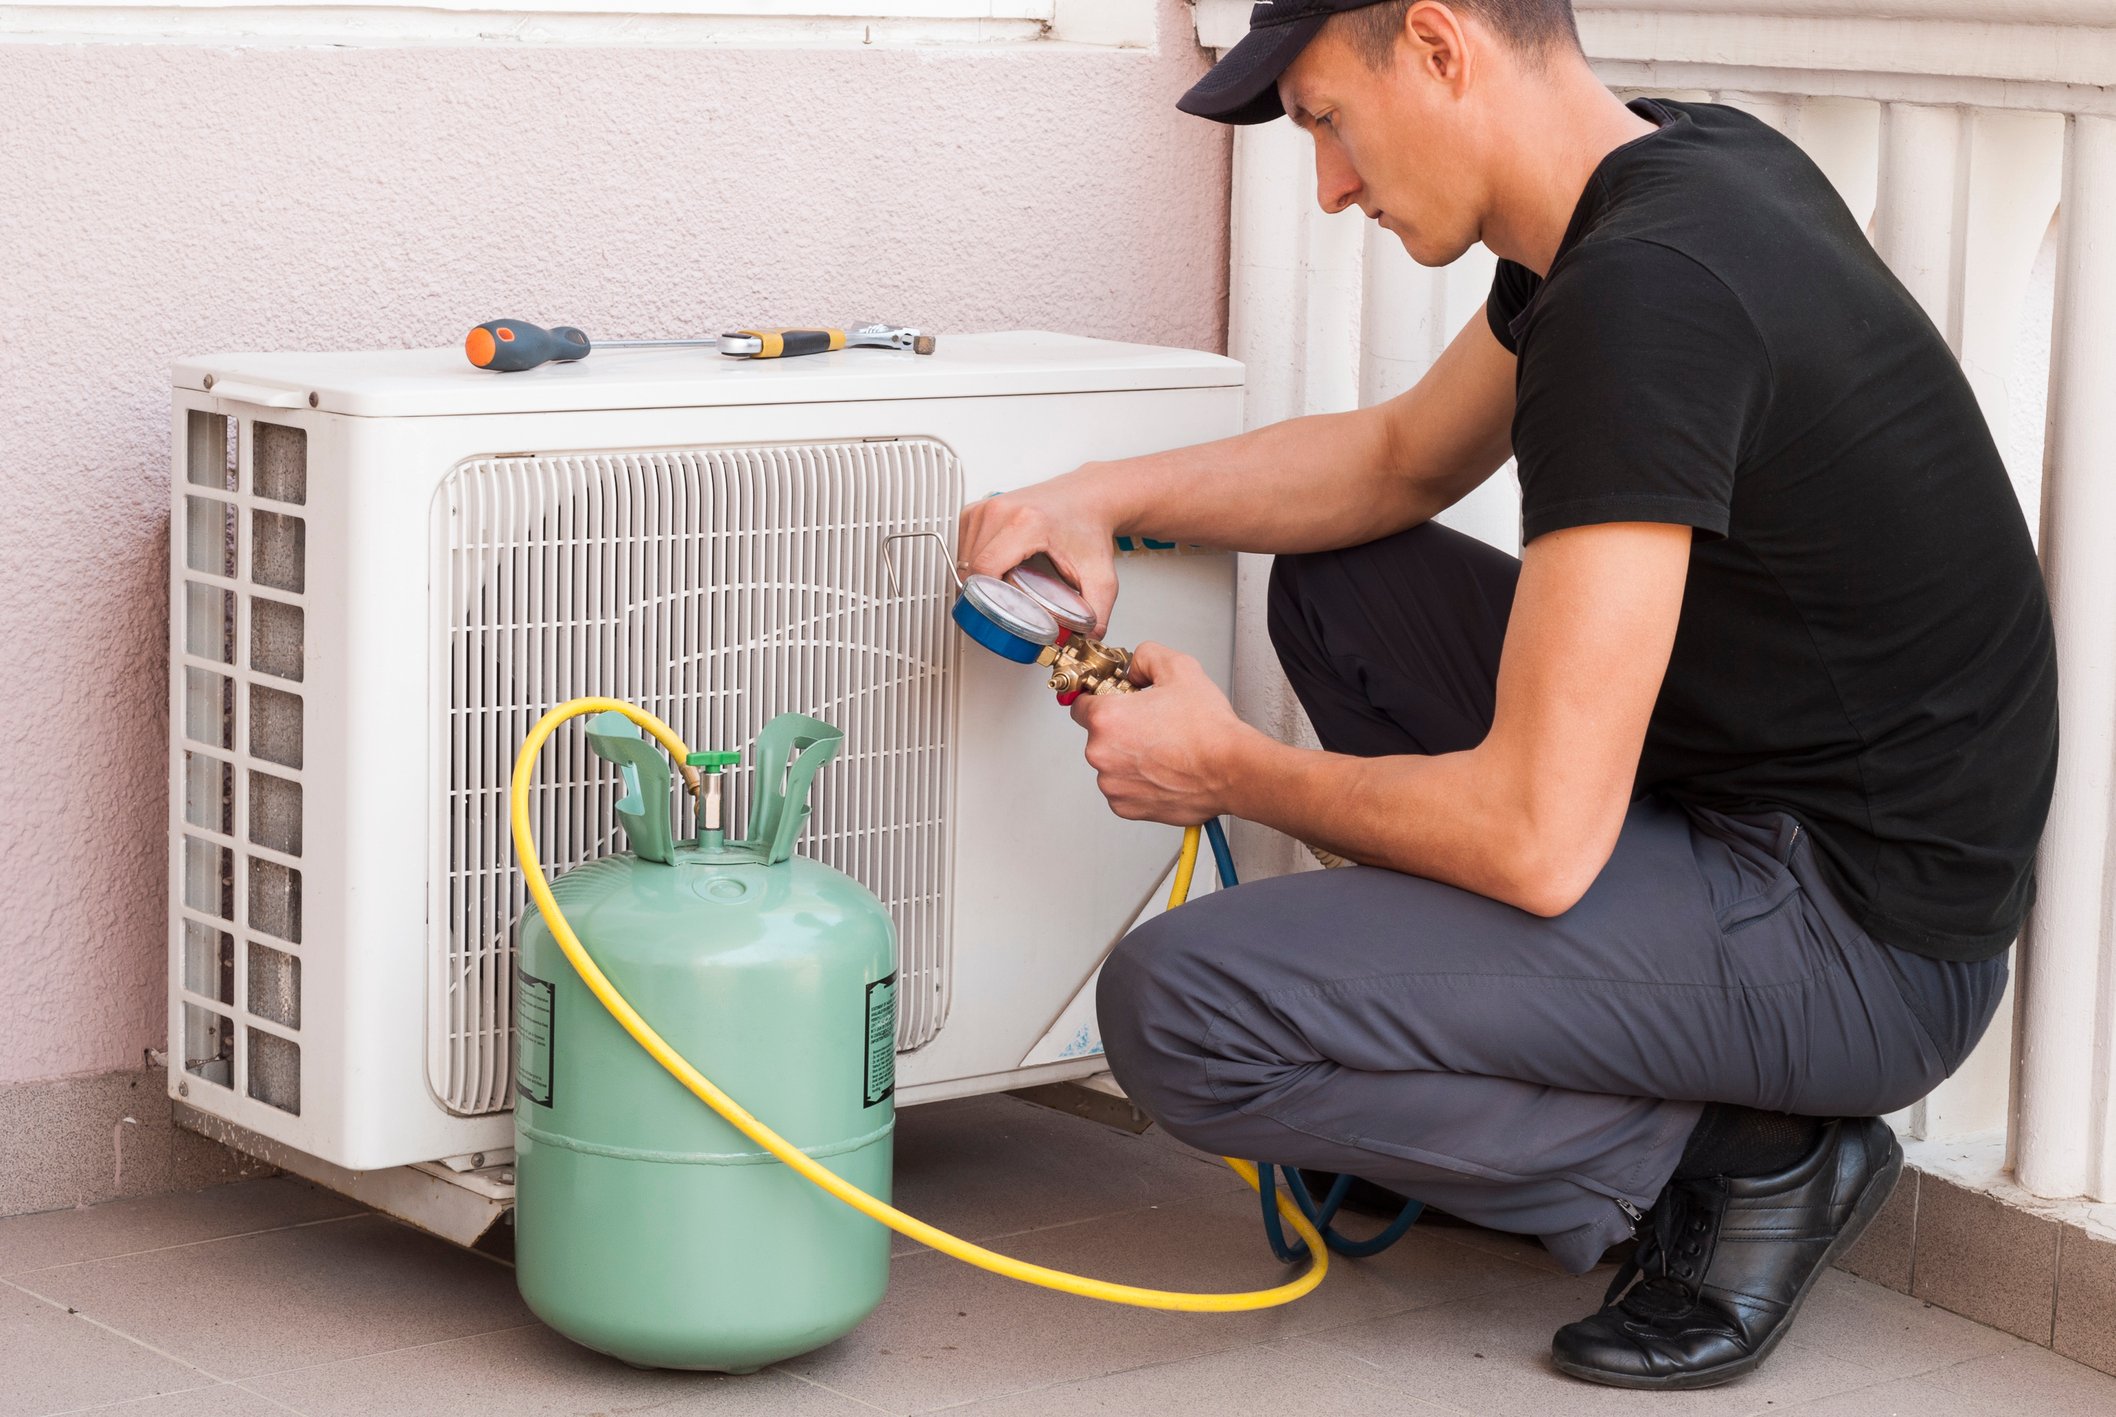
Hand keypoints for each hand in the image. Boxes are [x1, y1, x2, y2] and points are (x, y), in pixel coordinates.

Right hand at [958, 469, 1120, 636]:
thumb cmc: (1087, 526)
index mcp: (1026, 523)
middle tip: (1001, 609)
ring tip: (997, 590)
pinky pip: (961, 546)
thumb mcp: (1099, 574)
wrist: (1087, 498)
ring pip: (962, 558)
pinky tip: (992, 570)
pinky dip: (971, 563)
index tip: (995, 613)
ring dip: (975, 580)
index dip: (984, 598)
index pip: (985, 568)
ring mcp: (985, 507)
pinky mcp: (977, 510)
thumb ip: (1098, 610)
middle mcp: (1001, 510)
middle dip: (982, 595)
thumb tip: (1087, 639)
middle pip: (971, 567)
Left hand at [1069, 642, 1260, 824]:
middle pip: (1098, 735)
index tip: (1114, 701)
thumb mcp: (1178, 667)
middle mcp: (1102, 754)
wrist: (1232, 770)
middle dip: (1120, 728)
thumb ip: (1146, 656)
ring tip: (1162, 749)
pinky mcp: (1127, 807)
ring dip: (1128, 756)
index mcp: (1106, 719)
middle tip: (1152, 724)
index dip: (1100, 698)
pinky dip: (1137, 781)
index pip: (1080, 703)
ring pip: (1111, 763)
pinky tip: (1162, 769)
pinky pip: (1123, 789)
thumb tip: (1134, 668)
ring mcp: (1113, 784)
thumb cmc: (1208, 730)